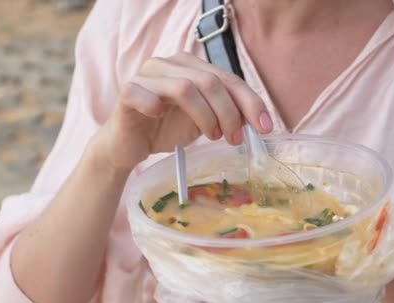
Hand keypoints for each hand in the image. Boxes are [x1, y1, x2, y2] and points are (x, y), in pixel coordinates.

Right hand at [94, 52, 272, 170]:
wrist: (128, 145)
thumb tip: (258, 118)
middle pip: (210, 82)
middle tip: (234, 139)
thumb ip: (228, 113)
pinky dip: (157, 106)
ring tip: (211, 137)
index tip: (266, 127)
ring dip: (205, 116)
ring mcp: (146, 75)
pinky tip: (162, 118)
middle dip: (229, 113)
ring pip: (185, 87)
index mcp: (190, 66)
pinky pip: (145, 94)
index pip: (228, 79)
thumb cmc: (166, 129)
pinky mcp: (127, 92)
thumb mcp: (205, 122)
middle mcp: (169, 64)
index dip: (250, 102)